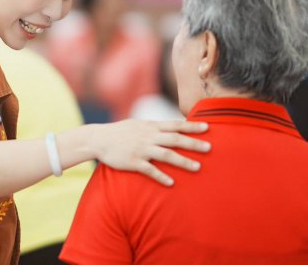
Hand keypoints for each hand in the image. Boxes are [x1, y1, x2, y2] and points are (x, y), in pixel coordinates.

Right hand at [92, 120, 210, 185]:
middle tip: (209, 148)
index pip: (174, 125)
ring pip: (165, 155)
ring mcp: (140, 149)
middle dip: (193, 143)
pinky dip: (161, 176)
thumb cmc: (120, 132)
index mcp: (150, 126)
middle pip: (174, 139)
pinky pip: (149, 170)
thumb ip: (154, 127)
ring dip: (182, 161)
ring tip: (197, 167)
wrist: (98, 139)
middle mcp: (148, 137)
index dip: (191, 126)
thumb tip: (171, 127)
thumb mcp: (138, 124)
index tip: (207, 128)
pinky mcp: (133, 162)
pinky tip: (171, 183)